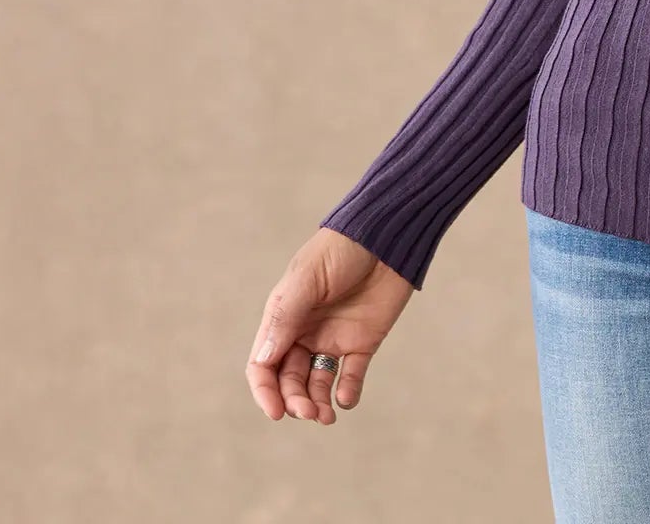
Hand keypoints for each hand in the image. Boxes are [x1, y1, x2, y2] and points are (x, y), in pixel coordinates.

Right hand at [244, 228, 413, 424]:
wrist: (387, 234)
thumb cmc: (340, 249)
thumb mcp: (307, 279)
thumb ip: (285, 318)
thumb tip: (262, 361)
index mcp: (284, 318)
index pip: (264, 365)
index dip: (265, 392)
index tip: (276, 412)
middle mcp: (305, 333)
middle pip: (290, 380)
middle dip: (295, 401)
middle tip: (309, 411)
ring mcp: (334, 338)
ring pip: (318, 383)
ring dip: (318, 403)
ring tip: (326, 416)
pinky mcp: (363, 341)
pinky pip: (351, 375)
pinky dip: (347, 392)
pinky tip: (346, 399)